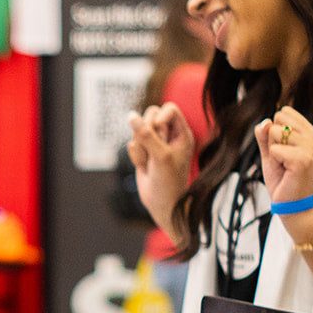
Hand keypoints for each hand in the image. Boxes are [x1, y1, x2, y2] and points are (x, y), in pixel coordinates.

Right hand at [126, 103, 195, 233]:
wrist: (162, 203)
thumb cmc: (169, 181)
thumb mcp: (161, 155)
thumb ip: (146, 134)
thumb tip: (130, 115)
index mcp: (182, 132)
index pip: (169, 108)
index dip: (160, 116)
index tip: (158, 129)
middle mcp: (169, 135)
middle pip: (150, 115)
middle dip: (147, 132)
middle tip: (154, 149)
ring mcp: (155, 142)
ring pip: (138, 130)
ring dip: (141, 147)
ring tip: (150, 163)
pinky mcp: (143, 151)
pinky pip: (131, 143)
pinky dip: (136, 157)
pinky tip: (145, 168)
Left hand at [253, 106, 312, 205]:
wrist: (295, 207)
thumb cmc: (285, 181)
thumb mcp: (271, 154)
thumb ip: (265, 136)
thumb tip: (265, 121)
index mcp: (311, 133)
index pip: (284, 113)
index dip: (275, 132)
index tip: (284, 151)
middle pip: (278, 119)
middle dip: (273, 140)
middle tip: (283, 160)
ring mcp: (311, 147)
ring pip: (274, 132)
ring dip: (273, 152)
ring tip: (284, 166)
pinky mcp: (303, 159)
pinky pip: (274, 149)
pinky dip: (274, 162)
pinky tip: (286, 172)